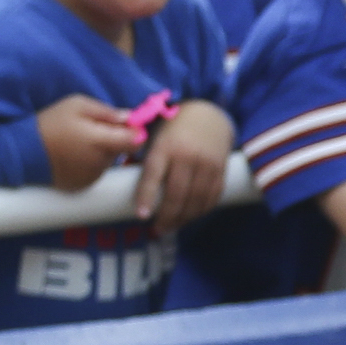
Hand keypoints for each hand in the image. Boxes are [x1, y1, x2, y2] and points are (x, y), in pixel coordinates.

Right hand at [35, 93, 140, 191]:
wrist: (23, 152)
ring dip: (102, 152)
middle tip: (94, 130)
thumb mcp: (76, 105)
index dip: (135, 132)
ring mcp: (92, 176)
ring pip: (109, 161)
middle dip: (115, 140)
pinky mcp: (84, 185)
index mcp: (101, 142)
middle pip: (122, 150)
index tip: (127, 125)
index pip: (135, 141)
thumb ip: (105, 111)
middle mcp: (100, 162)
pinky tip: (75, 155)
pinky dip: (92, 163)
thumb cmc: (50, 123)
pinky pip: (97, 171)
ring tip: (80, 143)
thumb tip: (129, 117)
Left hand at [135, 97, 234, 231]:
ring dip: (183, 218)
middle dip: (166, 216)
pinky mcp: (221, 170)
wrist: (208, 115)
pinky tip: (190, 217)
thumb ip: (145, 160)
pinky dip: (201, 210)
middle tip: (157, 229)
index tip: (142, 216)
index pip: (153, 175)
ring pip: (196, 200)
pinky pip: (212, 196)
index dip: (146, 196)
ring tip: (172, 227)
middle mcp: (187, 155)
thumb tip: (124, 188)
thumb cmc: (173, 129)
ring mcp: (207, 163)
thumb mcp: (155, 137)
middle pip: (177, 194)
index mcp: (166, 146)